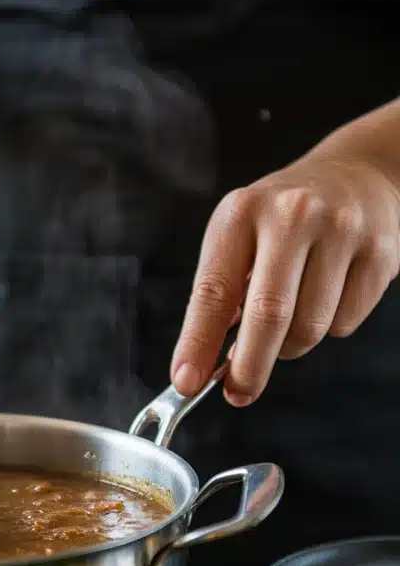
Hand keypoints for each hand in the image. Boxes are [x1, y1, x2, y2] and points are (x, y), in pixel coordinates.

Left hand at [170, 156, 399, 404]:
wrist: (359, 173)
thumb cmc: (284, 219)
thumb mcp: (240, 236)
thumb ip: (222, 294)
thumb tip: (203, 364)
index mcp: (242, 212)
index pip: (214, 290)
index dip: (198, 343)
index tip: (186, 382)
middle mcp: (292, 215)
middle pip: (268, 315)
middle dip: (249, 367)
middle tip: (238, 392)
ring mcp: (341, 231)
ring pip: (309, 329)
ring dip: (290, 346)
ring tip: (288, 320)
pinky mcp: (380, 252)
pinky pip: (345, 323)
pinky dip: (329, 328)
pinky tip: (327, 296)